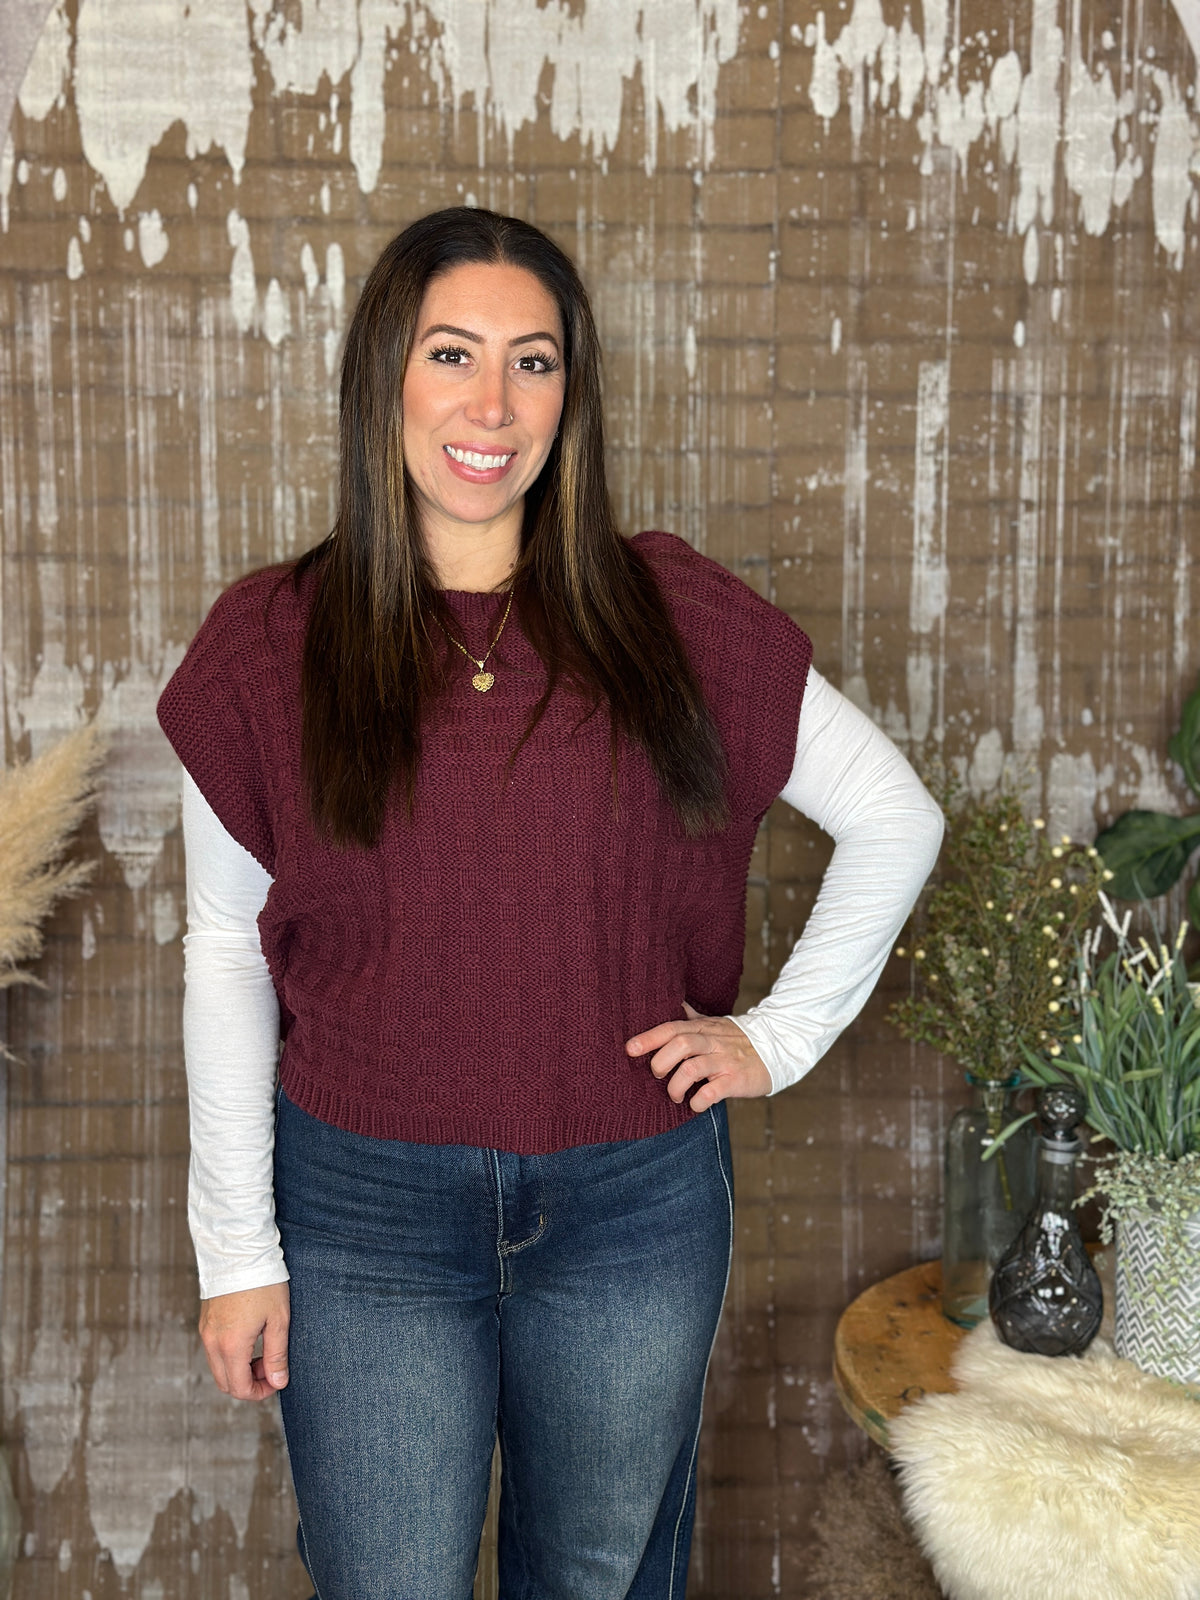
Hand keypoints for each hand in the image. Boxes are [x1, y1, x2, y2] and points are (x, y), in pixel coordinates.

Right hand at [198, 1282, 290, 1400]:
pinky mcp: (205, 1322)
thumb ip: (277, 1355)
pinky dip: (230, 1356)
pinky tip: (250, 1339)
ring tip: (263, 1351)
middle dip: (248, 1383)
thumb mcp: (278, 1319)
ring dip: (239, 1369)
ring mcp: (205, 1331)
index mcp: (231, 1345)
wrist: (240, 1251)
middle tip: (270, 1367)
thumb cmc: (263, 1283)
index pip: (239, 1388)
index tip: (276, 1381)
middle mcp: (212, 1342)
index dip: (259, 1392)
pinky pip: (214, 1352)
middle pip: (225, 1383)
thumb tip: (278, 1382)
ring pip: (218, 1368)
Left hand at [626, 1002, 772, 1111]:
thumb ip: (692, 1017)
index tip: (629, 1049)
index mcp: (703, 1029)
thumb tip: (673, 1003)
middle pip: (679, 1045)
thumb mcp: (715, 1024)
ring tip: (675, 1095)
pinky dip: (698, 1100)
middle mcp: (712, 1042)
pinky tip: (695, 1104)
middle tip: (657, 1075)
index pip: (671, 1028)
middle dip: (660, 1062)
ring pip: (692, 1068)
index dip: (648, 1038)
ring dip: (676, 1085)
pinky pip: (712, 1091)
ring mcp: (724, 1061)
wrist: (778, 1048)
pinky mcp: (736, 1080)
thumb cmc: (739, 1040)